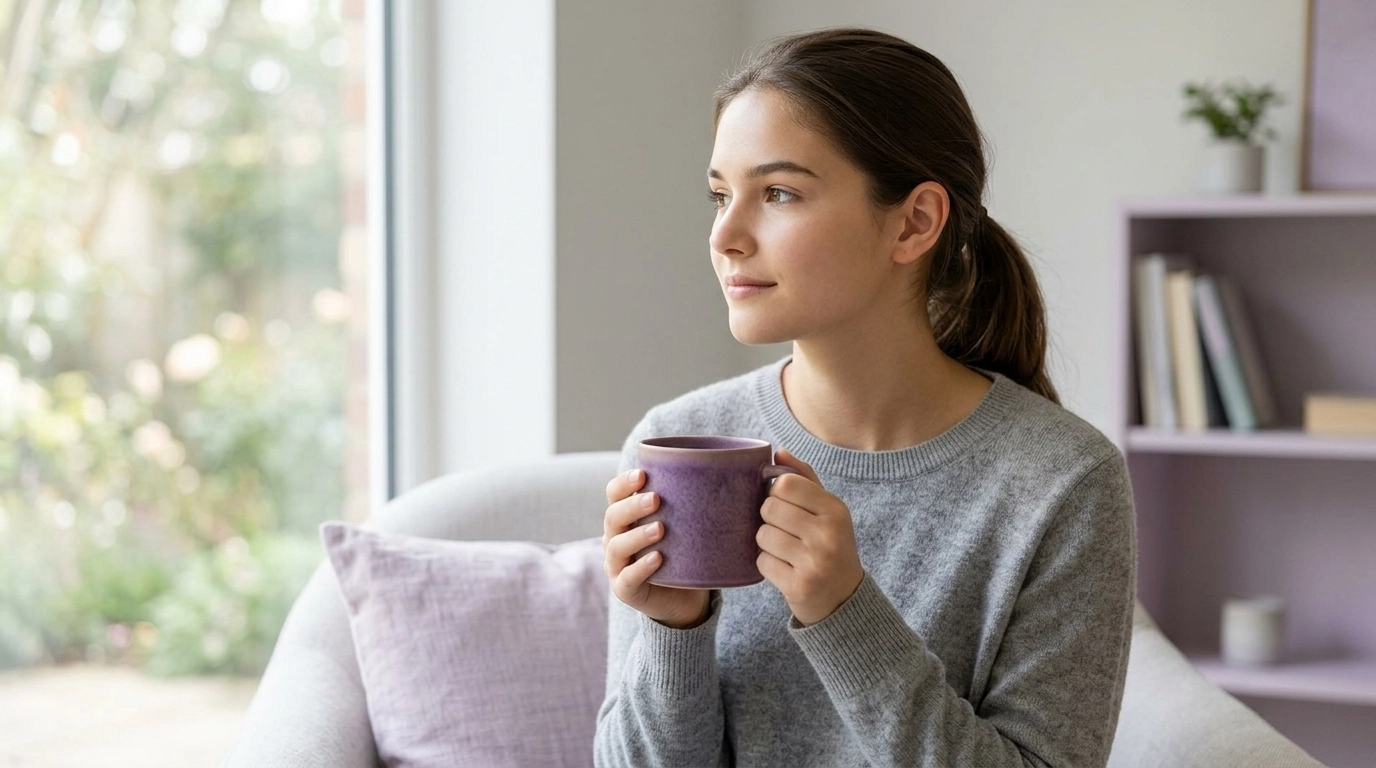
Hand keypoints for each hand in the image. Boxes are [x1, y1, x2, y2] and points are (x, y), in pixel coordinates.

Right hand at [603, 468, 711, 628]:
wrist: (684, 599)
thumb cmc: (683, 553)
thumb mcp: (685, 526)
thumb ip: (693, 503)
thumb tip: (736, 472)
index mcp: (626, 518)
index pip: (614, 494)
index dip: (624, 483)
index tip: (643, 474)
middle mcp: (616, 538)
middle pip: (613, 517)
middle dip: (633, 506)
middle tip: (657, 499)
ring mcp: (617, 566)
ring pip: (617, 546)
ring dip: (637, 535)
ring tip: (660, 529)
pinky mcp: (625, 589)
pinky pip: (628, 578)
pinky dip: (641, 567)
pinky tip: (658, 558)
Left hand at [756, 448, 864, 626]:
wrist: (844, 598)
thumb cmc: (830, 545)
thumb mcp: (827, 510)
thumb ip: (804, 478)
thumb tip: (778, 452)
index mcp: (836, 510)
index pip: (786, 484)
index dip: (775, 492)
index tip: (783, 504)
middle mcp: (828, 534)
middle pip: (769, 508)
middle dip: (770, 519)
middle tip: (785, 531)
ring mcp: (814, 562)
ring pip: (762, 535)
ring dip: (767, 543)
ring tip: (786, 551)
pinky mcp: (799, 586)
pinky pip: (762, 562)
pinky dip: (767, 564)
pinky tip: (785, 568)